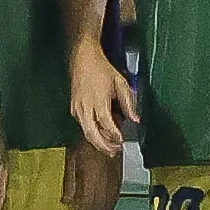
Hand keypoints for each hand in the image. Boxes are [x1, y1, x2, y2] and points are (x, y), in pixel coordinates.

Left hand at [61, 138, 120, 209]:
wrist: (108, 128)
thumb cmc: (85, 142)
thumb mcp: (72, 159)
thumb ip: (70, 181)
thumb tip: (66, 203)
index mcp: (91, 174)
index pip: (87, 202)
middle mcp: (105, 178)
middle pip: (99, 207)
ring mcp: (115, 178)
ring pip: (108, 204)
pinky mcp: (120, 176)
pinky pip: (115, 197)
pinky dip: (109, 209)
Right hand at [68, 39, 134, 157]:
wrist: (83, 58)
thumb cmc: (101, 69)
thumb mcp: (121, 83)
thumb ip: (129, 102)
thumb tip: (135, 119)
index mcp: (98, 100)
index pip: (105, 123)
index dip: (113, 135)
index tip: (121, 142)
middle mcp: (85, 106)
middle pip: (92, 133)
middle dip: (104, 145)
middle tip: (115, 151)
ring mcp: (78, 108)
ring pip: (86, 131)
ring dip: (97, 142)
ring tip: (109, 148)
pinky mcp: (74, 108)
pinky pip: (82, 125)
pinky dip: (92, 132)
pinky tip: (100, 134)